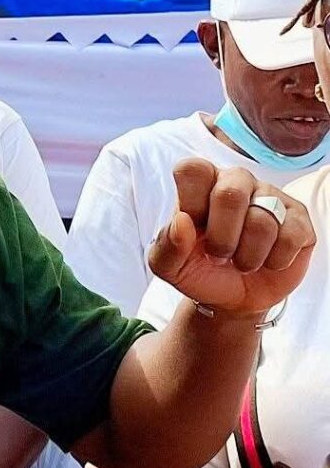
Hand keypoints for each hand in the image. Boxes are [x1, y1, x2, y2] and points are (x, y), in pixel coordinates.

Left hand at [148, 159, 314, 315]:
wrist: (235, 298)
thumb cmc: (200, 270)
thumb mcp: (169, 266)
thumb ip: (167, 245)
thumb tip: (182, 221)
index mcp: (201, 184)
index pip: (192, 169)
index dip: (191, 202)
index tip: (193, 227)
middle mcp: (236, 182)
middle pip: (230, 195)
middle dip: (221, 238)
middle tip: (218, 255)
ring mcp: (270, 197)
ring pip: (262, 221)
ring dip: (248, 256)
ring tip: (242, 262)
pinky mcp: (299, 218)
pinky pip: (290, 237)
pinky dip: (274, 260)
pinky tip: (267, 261)